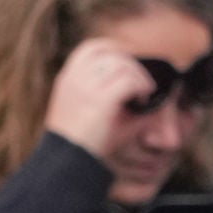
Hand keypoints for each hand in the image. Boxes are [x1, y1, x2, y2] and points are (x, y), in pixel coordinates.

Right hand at [46, 38, 159, 158]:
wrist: (68, 164)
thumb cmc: (80, 143)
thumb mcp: (85, 110)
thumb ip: (104, 92)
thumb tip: (133, 83)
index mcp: (67, 79)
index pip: (92, 48)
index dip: (114, 50)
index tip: (128, 64)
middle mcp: (75, 78)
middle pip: (111, 54)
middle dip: (131, 65)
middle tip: (141, 84)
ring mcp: (86, 87)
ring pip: (122, 65)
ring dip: (138, 76)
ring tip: (144, 92)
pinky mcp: (101, 100)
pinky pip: (129, 81)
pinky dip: (141, 87)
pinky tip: (143, 100)